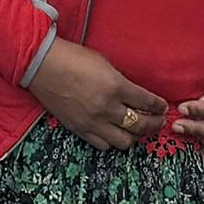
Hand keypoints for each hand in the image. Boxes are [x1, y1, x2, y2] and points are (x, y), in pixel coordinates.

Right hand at [29, 36, 166, 151]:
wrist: (42, 66)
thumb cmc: (72, 58)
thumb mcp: (104, 64)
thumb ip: (120, 82)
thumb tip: (134, 95)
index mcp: (116, 87)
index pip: (147, 102)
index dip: (159, 107)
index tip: (162, 107)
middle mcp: (106, 108)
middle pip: (140, 126)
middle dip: (154, 124)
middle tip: (157, 121)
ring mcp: (92, 122)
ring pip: (124, 141)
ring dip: (133, 136)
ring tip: (135, 129)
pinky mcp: (79, 129)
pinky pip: (103, 145)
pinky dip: (113, 140)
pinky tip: (114, 132)